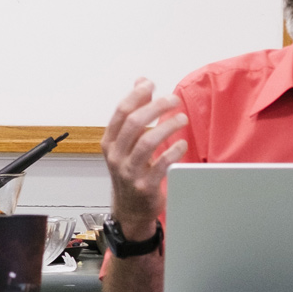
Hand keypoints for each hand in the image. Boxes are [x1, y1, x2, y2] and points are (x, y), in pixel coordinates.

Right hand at [102, 79, 187, 227]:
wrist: (131, 209)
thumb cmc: (131, 171)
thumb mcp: (126, 143)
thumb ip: (134, 112)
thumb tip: (141, 82)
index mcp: (110, 143)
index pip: (120, 112)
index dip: (136, 96)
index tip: (150, 85)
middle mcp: (117, 156)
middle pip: (134, 123)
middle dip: (155, 107)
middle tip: (173, 99)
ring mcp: (130, 172)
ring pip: (147, 142)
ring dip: (167, 126)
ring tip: (181, 118)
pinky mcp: (146, 186)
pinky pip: (161, 165)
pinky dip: (173, 151)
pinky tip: (182, 143)